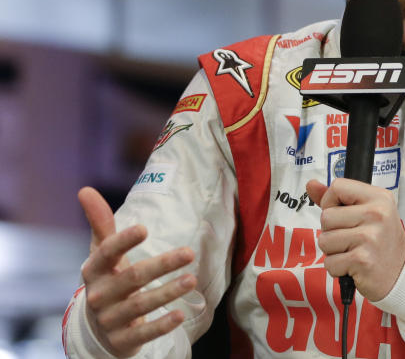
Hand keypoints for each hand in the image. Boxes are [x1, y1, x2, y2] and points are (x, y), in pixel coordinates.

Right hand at [77, 187, 196, 356]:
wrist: (95, 329)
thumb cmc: (107, 280)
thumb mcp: (102, 254)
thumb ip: (100, 223)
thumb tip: (85, 190)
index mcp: (94, 270)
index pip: (107, 253)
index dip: (123, 241)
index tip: (144, 228)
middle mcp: (99, 295)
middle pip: (132, 278)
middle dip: (161, 265)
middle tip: (189, 252)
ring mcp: (109, 320)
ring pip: (139, 305)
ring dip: (167, 292)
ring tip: (192, 280)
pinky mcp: (121, 341)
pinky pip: (142, 334)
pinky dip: (161, 325)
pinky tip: (180, 315)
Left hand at [308, 178, 404, 301]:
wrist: (401, 273)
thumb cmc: (380, 240)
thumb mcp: (366, 211)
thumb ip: (338, 198)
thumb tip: (311, 184)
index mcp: (379, 197)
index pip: (337, 187)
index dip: (331, 202)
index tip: (343, 215)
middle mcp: (377, 214)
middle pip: (326, 216)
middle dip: (331, 231)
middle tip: (352, 239)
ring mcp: (370, 237)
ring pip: (324, 240)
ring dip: (333, 252)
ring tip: (353, 252)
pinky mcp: (362, 260)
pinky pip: (329, 262)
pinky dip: (337, 268)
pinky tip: (354, 266)